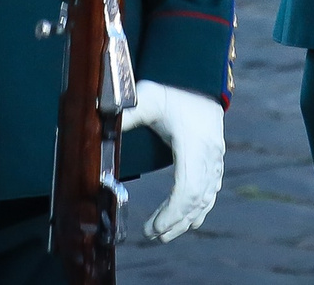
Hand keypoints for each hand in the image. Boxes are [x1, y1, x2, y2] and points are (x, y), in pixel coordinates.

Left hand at [121, 80, 224, 240]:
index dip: (172, 212)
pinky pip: (211, 190)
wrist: (197, 77)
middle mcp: (209, 154)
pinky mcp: (215, 158)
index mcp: (193, 143)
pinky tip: (189, 220)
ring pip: (205, 198)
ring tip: (164, 234)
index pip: (187, 188)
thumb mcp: (147, 98)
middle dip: (175, 221)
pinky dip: (199, 208)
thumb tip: (98, 120)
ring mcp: (215, 157)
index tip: (154, 228)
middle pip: (196, 199)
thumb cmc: (171, 89)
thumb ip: (127, 114)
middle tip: (152, 235)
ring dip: (186, 219)